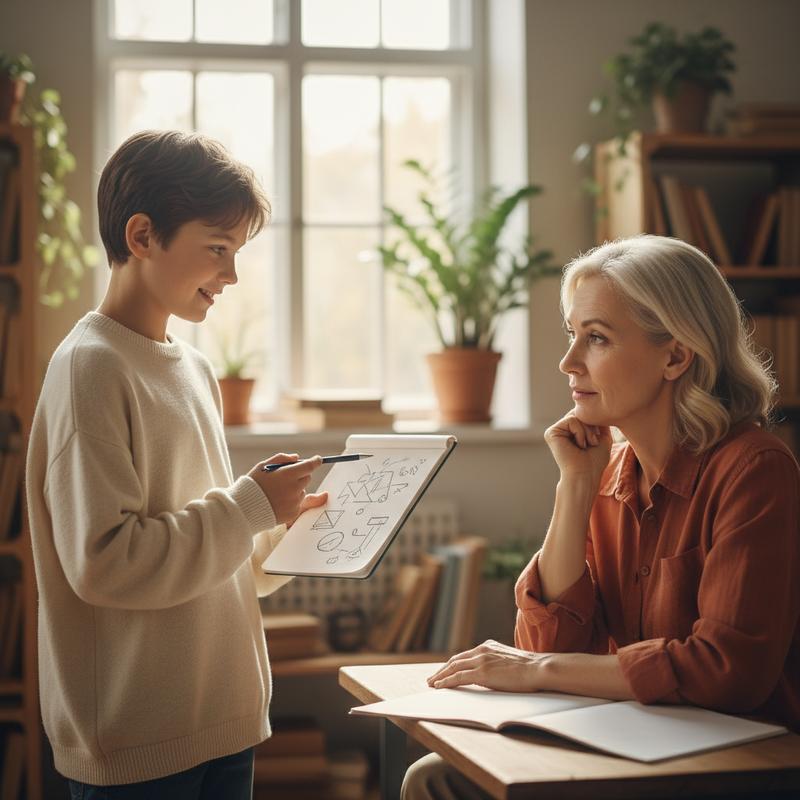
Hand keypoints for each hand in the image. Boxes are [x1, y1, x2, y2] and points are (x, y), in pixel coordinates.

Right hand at [248, 453, 327, 525]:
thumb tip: (297, 458)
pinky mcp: (293, 513)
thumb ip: (282, 459)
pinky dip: (291, 501)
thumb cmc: (253, 485)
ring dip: (295, 489)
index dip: (315, 461)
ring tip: (277, 492)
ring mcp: (295, 502)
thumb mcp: (263, 466)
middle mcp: (294, 489)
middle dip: (300, 475)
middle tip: (286, 477)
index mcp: (287, 475)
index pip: (309, 466)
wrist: (244, 509)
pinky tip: (278, 501)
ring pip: (302, 491)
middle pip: (307, 478)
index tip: (318, 459)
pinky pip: (298, 503)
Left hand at [427, 640, 553, 692]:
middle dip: (442, 670)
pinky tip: (439, 686)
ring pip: (453, 668)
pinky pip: (458, 677)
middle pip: (455, 660)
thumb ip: (496, 662)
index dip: (453, 664)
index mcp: (488, 646)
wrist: (538, 668)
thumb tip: (492, 673)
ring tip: (432, 684)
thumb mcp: (508, 660)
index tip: (445, 670)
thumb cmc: (529, 668)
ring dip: (440, 676)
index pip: (464, 655)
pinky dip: (446, 682)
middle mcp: (481, 650)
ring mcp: (481, 660)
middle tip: (433, 678)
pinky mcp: (482, 672)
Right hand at [544, 410, 611, 487]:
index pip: (584, 414)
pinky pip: (571, 420)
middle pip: (580, 412)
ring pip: (576, 415)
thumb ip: (598, 421)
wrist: (586, 475)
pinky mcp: (551, 432)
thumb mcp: (602, 437)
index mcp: (570, 431)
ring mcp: (555, 430)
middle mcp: (561, 429)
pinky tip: (579, 445)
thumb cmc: (595, 461)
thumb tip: (598, 406)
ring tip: (586, 445)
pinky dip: (581, 432)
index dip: (594, 423)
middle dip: (591, 426)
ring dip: (587, 431)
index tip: (595, 440)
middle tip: (592, 443)